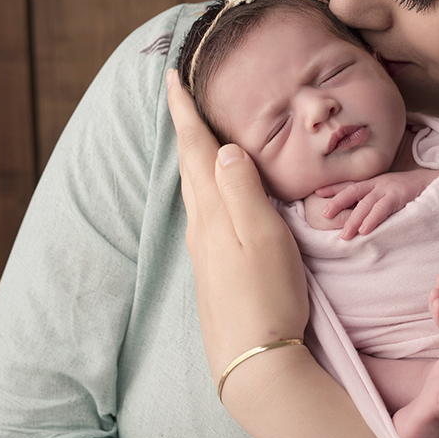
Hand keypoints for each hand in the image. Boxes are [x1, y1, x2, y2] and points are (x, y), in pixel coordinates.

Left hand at [166, 69, 309, 394]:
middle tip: (183, 92)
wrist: (254, 361)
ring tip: (198, 130)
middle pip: (190, 163)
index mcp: (213, 211)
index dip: (185, 111)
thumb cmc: (265, 297)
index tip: (173, 76)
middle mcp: (201, 225)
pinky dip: (205, 181)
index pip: (196, 149)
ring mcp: (205, 247)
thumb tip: (226, 147)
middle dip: (186, 125)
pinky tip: (214, 188)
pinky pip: (204, 207)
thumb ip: (243, 189)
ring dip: (194, 152)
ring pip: (195, 186)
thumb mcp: (262, 237)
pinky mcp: (214, 265)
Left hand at [314, 168, 436, 238]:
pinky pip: (382, 208)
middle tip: (323, 215)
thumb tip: (359, 214)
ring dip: (353, 219)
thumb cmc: (410, 190)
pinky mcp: (399, 195)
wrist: (433, 182)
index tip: (316, 194)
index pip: (350, 185)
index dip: (333, 188)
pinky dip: (372, 219)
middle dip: (337, 202)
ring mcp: (388, 188)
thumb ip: (374, 199)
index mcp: (374, 182)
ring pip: (366, 203)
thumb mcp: (388, 192)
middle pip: (352, 191)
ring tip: (344, 234)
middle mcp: (378, 183)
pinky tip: (364, 229)